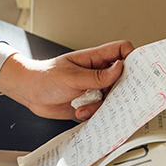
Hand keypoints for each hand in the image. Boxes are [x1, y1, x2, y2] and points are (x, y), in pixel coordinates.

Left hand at [0, 40, 133, 120]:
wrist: (28, 93)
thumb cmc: (45, 77)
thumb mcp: (71, 77)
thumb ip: (97, 76)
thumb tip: (120, 67)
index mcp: (95, 59)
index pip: (122, 51)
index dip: (133, 58)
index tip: (137, 72)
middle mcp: (98, 73)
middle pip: (123, 79)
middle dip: (119, 92)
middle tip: (111, 99)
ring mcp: (94, 88)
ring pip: (114, 98)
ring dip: (102, 106)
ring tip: (84, 108)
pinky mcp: (90, 103)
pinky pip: (103, 110)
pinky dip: (95, 114)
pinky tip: (80, 113)